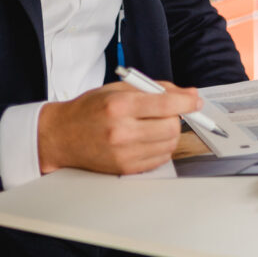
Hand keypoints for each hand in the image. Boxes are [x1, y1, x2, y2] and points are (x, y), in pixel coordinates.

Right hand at [37, 82, 201, 174]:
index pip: (165, 105)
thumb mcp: (118, 88)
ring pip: (169, 144)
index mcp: (120, 106)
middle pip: (171, 127)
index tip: (195, 100)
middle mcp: (121, 131)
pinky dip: (161, 148)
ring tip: (155, 125)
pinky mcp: (125, 168)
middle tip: (168, 113)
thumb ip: (155, 88)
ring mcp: (123, 153)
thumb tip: (188, 94)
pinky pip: (159, 159)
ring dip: (170, 133)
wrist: (61, 136)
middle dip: (177, 118)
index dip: (186, 102)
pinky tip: (148, 139)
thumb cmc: (89, 109)